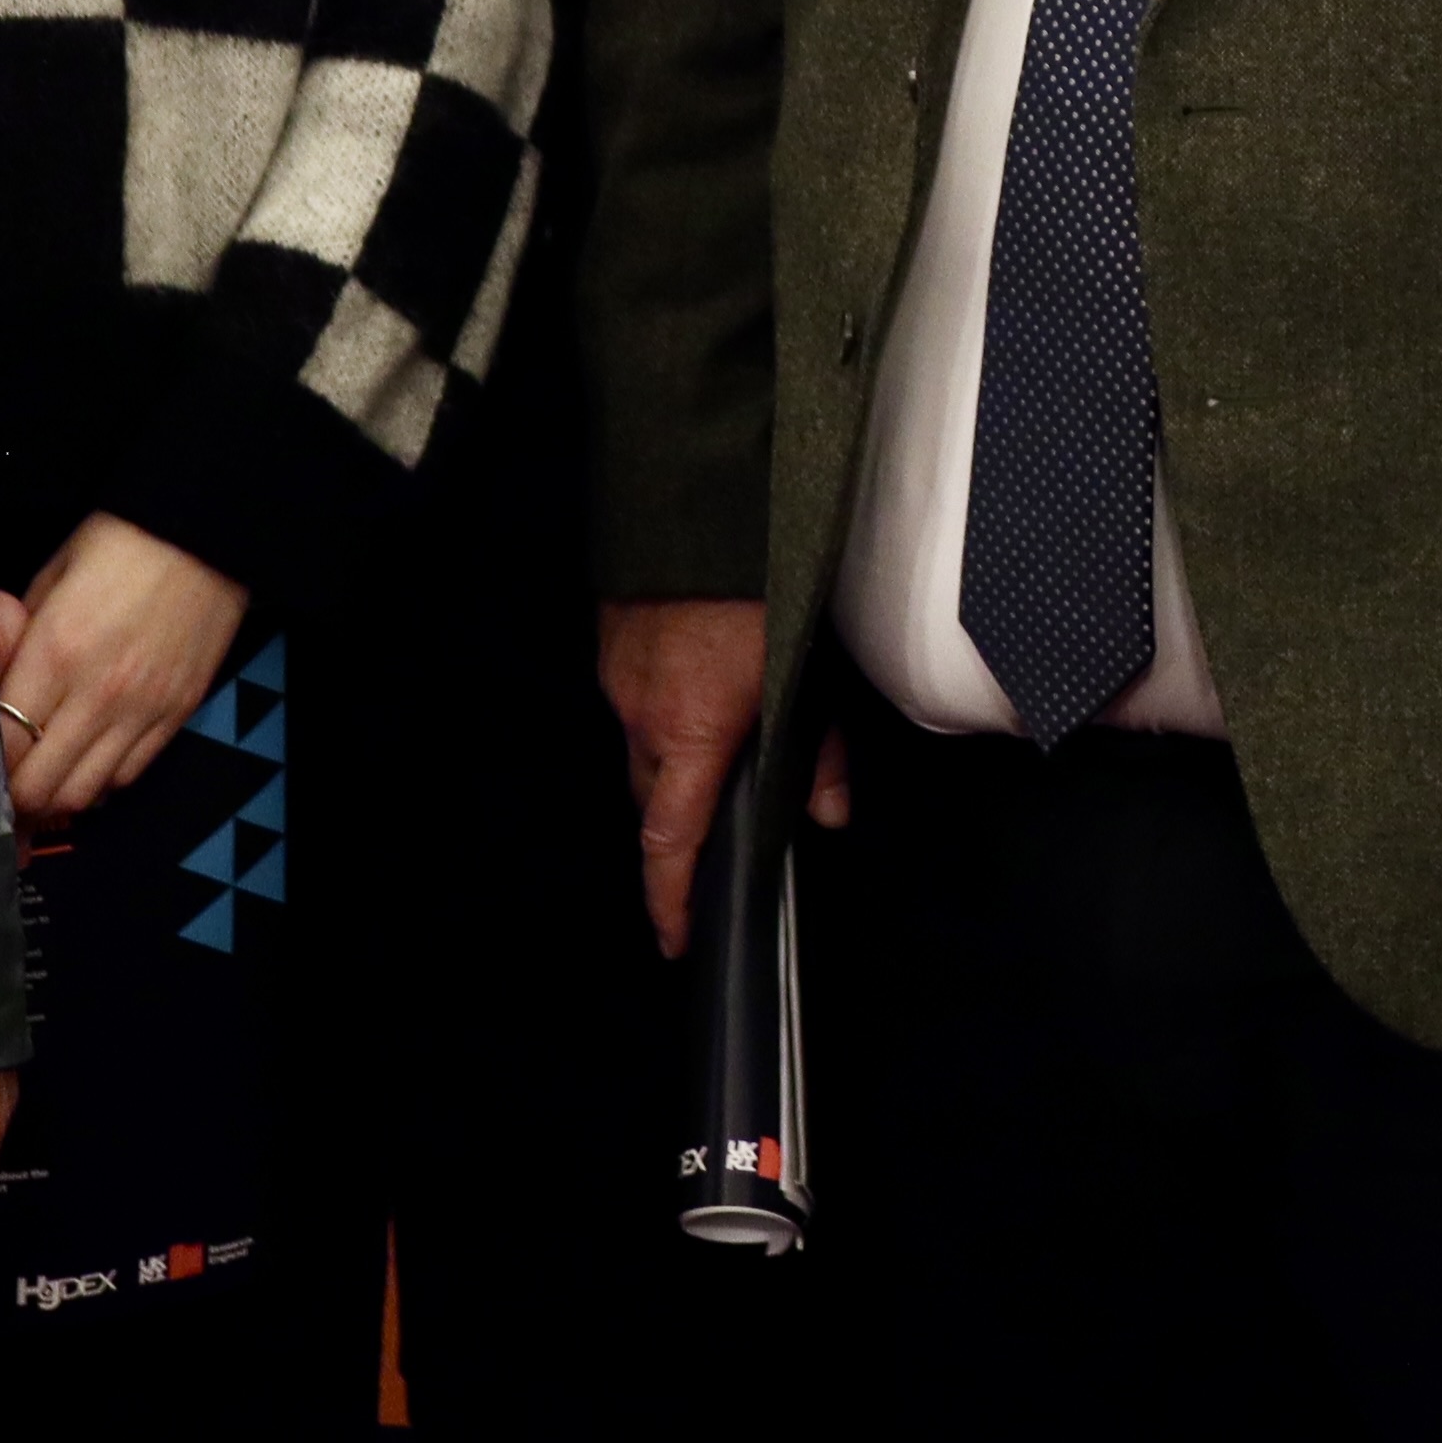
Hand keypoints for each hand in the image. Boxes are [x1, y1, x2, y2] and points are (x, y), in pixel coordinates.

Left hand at [0, 513, 249, 821]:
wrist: (206, 532)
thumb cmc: (119, 544)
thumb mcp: (50, 577)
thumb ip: (21, 637)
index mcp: (55, 653)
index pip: (4, 747)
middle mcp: (98, 694)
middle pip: (41, 787)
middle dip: (17, 794)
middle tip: (6, 782)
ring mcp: (142, 710)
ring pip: (86, 793)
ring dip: (58, 793)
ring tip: (46, 776)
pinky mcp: (177, 714)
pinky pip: (130, 774)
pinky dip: (103, 779)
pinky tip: (91, 758)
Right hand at [598, 595, 846, 954]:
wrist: (701, 506)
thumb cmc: (761, 587)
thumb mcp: (808, 672)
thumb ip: (818, 752)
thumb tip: (829, 815)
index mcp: (694, 732)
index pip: (670, 839)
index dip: (670, 898)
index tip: (675, 936)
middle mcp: (644, 716)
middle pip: (652, 802)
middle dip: (678, 825)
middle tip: (711, 832)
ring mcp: (620, 683)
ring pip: (641, 752)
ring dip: (673, 763)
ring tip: (714, 746)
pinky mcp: (611, 651)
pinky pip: (633, 708)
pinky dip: (660, 717)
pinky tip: (696, 690)